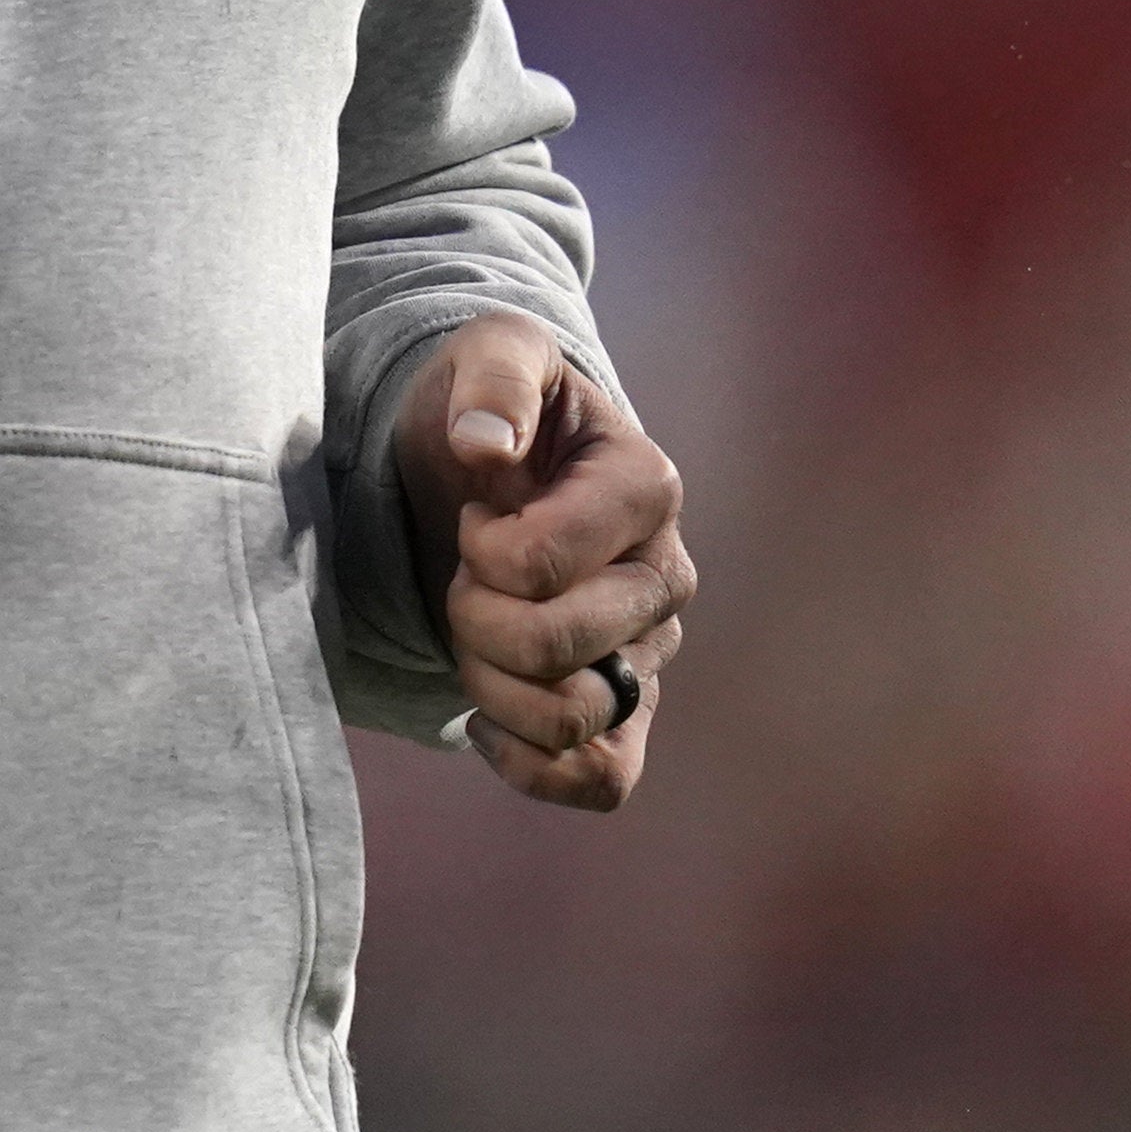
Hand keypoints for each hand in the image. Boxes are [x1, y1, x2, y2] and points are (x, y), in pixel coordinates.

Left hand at [401, 314, 692, 811]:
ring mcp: (652, 652)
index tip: (475, 512)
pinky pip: (605, 780)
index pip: (542, 566)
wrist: (486, 467)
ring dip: (492, 688)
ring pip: (575, 721)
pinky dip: (533, 765)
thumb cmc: (491, 407)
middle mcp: (666, 577)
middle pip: (556, 651)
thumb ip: (494, 377)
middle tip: (464, 574)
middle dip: (474, 619)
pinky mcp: (630, 710)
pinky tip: (485, 716)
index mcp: (646, 487)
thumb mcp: (487, 352)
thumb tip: (485, 444)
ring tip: (476, 634)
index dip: (480, 552)